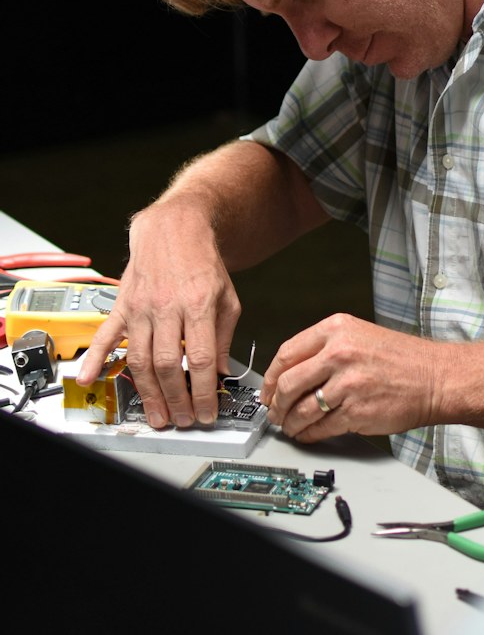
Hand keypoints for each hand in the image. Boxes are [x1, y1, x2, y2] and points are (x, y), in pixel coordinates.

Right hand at [76, 203, 240, 428]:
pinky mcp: (122, 305)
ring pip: (139, 358)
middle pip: (167, 363)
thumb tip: (220, 371)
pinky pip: (104, 335)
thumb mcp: (228, 297)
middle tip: (182, 420)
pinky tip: (88, 379)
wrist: (175, 229)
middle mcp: (167, 307)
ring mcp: (141, 307)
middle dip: (175, 398)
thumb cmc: (203, 263)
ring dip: (147, 392)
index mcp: (199, 304)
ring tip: (157, 415)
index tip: (207, 411)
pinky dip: (94, 358)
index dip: (203, 390)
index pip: (199, 357)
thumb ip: (223, 336)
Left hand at [260, 314, 441, 441]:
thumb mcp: (360, 336)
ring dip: (290, 423)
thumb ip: (325, 349)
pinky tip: (309, 434)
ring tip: (291, 427)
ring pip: (300, 410)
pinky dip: (309, 435)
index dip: (270, 377)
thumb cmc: (402, 359)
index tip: (267, 390)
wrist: (435, 377)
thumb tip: (291, 375)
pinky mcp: (355, 411)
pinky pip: (319, 427)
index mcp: (337, 329)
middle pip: (287, 383)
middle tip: (275, 413)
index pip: (287, 353)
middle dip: (275, 404)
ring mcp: (347, 383)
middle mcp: (340, 353)